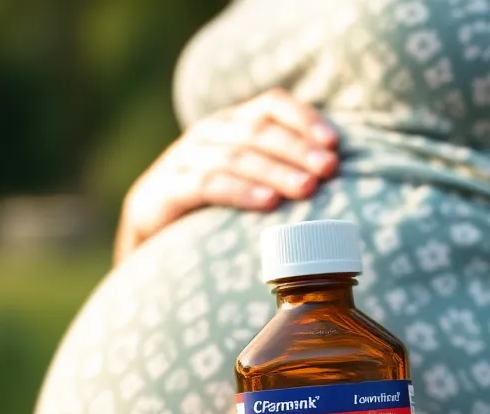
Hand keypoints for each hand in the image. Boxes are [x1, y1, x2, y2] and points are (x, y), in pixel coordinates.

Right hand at [114, 87, 339, 264]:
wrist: (148, 234)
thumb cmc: (214, 209)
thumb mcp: (249, 181)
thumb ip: (284, 169)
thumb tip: (341, 175)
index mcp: (233, 123)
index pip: (271, 104)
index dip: (304, 118)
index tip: (334, 143)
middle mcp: (209, 133)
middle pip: (259, 130)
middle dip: (299, 148)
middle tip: (330, 168)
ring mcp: (184, 159)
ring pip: (237, 156)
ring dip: (277, 171)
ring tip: (309, 188)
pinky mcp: (166, 190)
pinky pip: (208, 185)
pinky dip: (241, 192)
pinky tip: (268, 203)